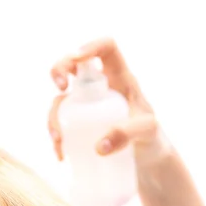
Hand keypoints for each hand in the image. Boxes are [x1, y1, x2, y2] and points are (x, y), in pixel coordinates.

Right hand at [48, 37, 167, 163]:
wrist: (146, 159)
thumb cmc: (152, 137)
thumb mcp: (147, 132)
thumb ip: (127, 134)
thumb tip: (99, 147)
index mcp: (121, 78)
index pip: (107, 49)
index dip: (91, 47)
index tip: (77, 59)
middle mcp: (100, 87)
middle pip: (73, 65)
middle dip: (59, 69)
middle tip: (61, 87)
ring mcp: (86, 105)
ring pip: (61, 99)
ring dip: (53, 116)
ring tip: (59, 140)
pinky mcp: (79, 125)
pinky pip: (60, 124)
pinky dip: (56, 139)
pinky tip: (62, 155)